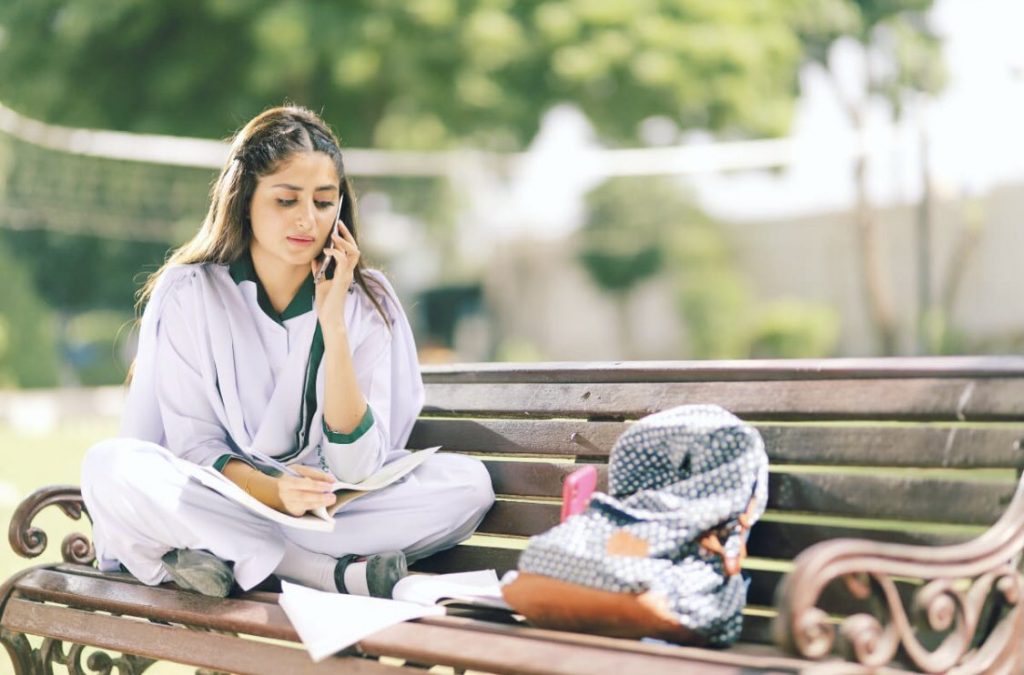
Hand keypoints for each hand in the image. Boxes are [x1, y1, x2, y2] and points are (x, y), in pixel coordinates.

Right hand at [276, 465, 336, 515]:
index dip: (316, 485)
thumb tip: (331, 480)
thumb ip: (316, 474)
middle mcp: (285, 494)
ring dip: (320, 503)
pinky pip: (306, 510)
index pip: (301, 483)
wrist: (280, 490)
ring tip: (331, 500)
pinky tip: (324, 504)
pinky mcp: (293, 511)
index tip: (330, 485)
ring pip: (305, 505)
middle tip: (332, 496)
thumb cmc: (293, 478)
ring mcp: (288, 504)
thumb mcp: (301, 470)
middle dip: (319, 496)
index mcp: (285, 481)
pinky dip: (316, 507)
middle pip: (303, 496)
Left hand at [311, 218, 359, 340]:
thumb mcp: (320, 282)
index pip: (349, 251)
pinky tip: (326, 250)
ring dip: (343, 241)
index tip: (337, 228)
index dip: (344, 238)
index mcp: (344, 272)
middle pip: (354, 248)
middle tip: (338, 224)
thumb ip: (319, 270)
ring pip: (353, 252)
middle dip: (347, 235)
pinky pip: (342, 260)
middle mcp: (348, 272)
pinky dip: (335, 252)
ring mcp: (347, 275)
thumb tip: (315, 258)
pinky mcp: (341, 279)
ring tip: (334, 234)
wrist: (329, 317)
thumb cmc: (326, 303)